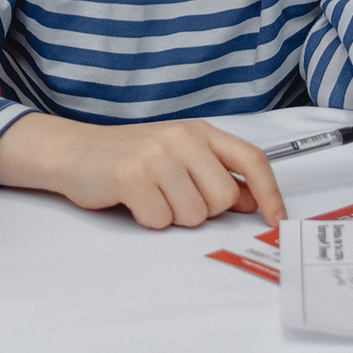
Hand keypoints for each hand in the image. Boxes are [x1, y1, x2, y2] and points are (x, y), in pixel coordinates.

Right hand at [0, 114, 285, 229]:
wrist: (74, 151)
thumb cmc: (130, 157)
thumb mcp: (179, 157)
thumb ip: (216, 174)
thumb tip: (254, 200)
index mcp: (199, 132)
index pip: (252, 159)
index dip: (271, 193)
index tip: (278, 219)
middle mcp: (182, 138)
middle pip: (223, 198)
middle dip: (203, 210)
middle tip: (174, 197)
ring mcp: (157, 155)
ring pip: (193, 215)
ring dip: (173, 217)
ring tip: (152, 197)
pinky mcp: (132, 176)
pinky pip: (161, 220)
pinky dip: (149, 220)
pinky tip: (134, 202)